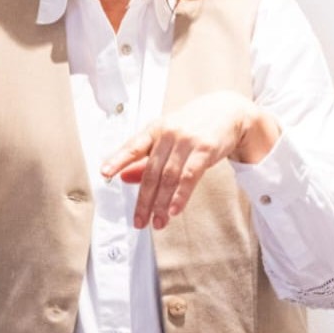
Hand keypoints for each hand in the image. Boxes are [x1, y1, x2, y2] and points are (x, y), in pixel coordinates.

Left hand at [100, 90, 279, 230]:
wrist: (229, 111)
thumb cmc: (195, 125)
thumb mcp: (168, 136)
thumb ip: (147, 157)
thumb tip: (123, 177)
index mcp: (156, 129)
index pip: (133, 146)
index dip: (118, 159)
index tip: (104, 173)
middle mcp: (169, 133)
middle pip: (151, 171)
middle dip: (144, 199)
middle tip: (139, 220)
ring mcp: (187, 141)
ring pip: (169, 177)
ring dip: (161, 203)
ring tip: (157, 222)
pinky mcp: (205, 149)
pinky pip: (190, 176)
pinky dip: (181, 195)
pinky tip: (174, 209)